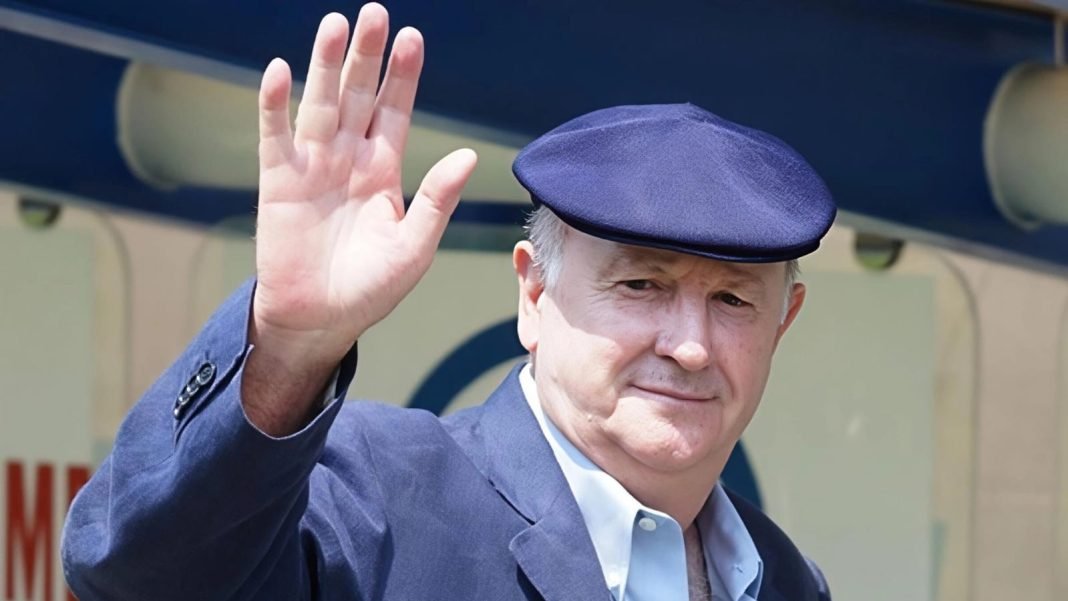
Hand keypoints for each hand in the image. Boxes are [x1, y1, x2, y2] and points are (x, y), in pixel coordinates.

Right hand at [252, 4, 477, 367]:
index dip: (403, 77)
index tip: (413, 39)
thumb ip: (437, 200)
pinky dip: (274, 104)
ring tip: (335, 25)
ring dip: (326, 66)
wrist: (319, 320)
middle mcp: (348, 159)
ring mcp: (312, 166)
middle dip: (367, 57)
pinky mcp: (278, 182)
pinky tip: (278, 71)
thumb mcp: (414, 247)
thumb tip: (469, 156)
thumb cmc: (370, 288)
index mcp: (384, 170)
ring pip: (321, 104)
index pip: (395, 111)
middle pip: (359, 96)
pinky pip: (275, 135)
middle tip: (375, 13)